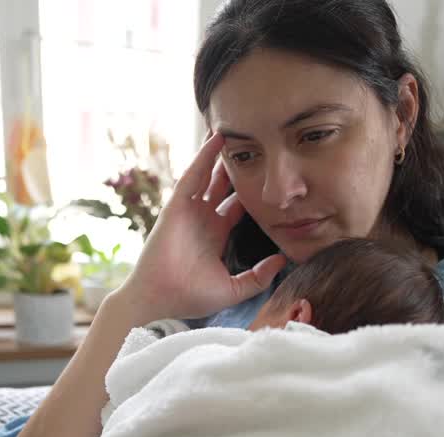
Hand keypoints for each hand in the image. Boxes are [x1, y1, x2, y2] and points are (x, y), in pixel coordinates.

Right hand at [117, 132, 287, 321]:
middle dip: (237, 167)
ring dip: (220, 155)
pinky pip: (192, 176)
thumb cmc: (190, 297)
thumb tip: (283, 260)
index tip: (270, 176)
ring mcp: (190, 210)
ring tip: (236, 131)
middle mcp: (204, 219)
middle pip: (224, 186)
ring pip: (208, 175)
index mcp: (217, 235)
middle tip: (256, 144)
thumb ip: (259, 276)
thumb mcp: (234, 288)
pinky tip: (215, 140)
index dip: (252, 191)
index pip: (238, 206)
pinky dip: (203, 158)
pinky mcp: (177, 205)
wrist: (160, 299)